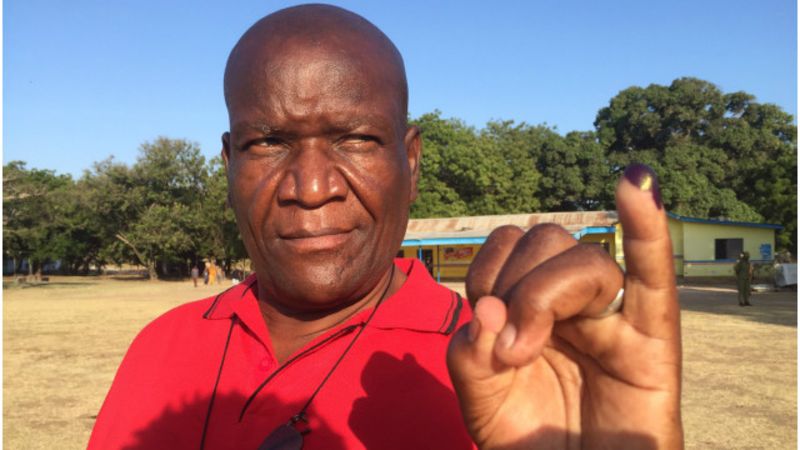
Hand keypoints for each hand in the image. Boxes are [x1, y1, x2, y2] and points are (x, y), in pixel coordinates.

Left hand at [447, 164, 682, 449]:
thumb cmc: (530, 440)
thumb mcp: (480, 398)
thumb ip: (470, 355)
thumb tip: (487, 309)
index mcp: (532, 303)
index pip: (510, 246)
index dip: (488, 270)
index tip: (483, 321)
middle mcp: (572, 301)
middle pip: (547, 240)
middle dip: (516, 283)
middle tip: (509, 347)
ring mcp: (613, 317)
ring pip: (585, 261)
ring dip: (545, 292)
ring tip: (526, 350)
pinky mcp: (653, 343)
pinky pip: (656, 278)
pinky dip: (649, 228)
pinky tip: (638, 183)